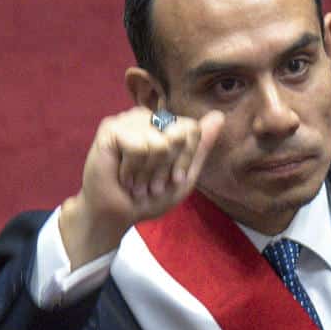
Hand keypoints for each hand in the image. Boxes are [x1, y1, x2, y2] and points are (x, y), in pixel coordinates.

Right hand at [58, 107, 223, 264]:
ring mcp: (128, 120)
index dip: (185, 160)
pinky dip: (133, 169)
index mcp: (164, 124)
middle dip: (166, 167)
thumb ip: (200, 147)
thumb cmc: (149, 197)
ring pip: (159, 143)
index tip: (172, 179)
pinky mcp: (111, 128)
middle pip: (178, 135)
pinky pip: (139, 147)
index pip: (192, 129)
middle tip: (149, 182)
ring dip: (148, 172)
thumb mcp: (184, 177)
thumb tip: (219, 115)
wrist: (118, 214)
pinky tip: (122, 175)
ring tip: (135, 181)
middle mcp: (147, 117)